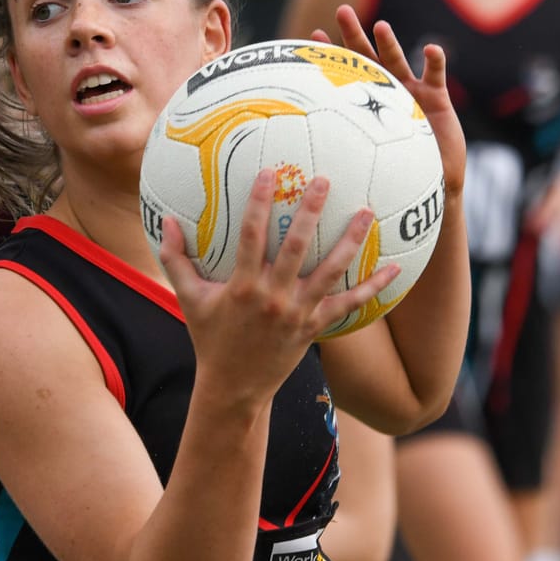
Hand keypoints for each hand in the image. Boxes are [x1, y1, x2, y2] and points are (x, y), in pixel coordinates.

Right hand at [160, 170, 396, 410]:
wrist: (234, 388)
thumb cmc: (210, 339)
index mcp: (242, 286)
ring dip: (349, 241)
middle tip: (324, 180)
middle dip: (310, 211)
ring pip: (329, 271)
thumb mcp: (188, 299)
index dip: (258, 201)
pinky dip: (372, 288)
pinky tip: (394, 269)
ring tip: (366, 212)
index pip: (250, 235)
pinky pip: (348, 305)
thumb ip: (175, 259)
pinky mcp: (315, 327)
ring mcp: (298, 312)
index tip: (268, 172)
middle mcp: (273, 296)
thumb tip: (165, 220)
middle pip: (296, 246)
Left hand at [316, 7, 465, 197]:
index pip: (343, 74)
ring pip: (397, 61)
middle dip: (354, 34)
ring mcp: (412, 91)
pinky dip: (435, 61)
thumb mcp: (364, 163)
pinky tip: (431, 49)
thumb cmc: (395, 173)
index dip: (330, 55)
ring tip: (380, 27)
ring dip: (389, 43)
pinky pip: (435, 75)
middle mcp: (386, 91)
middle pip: (367, 57)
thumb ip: (342, 154)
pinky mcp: (437, 98)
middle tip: (342, 11)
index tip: (312, 35)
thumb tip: (304, 161)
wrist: (432, 179)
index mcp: (366, 102)